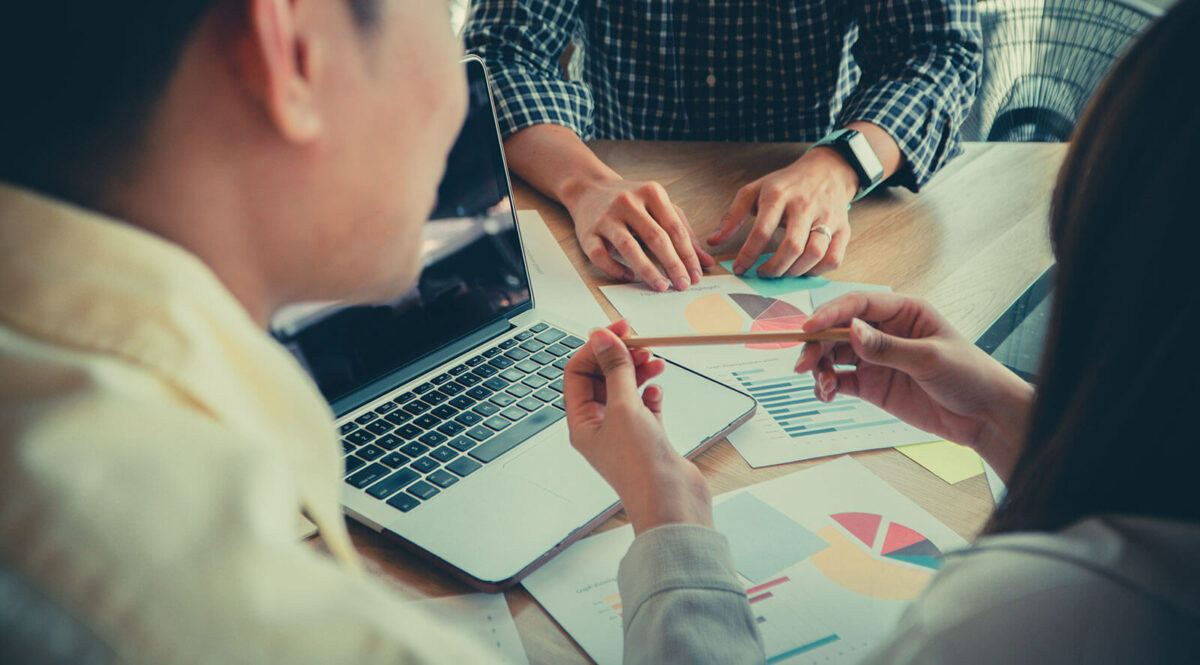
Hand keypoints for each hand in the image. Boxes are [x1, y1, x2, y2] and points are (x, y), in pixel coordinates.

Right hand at [564, 177, 715, 291]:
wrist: (589, 189)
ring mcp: (606, 217)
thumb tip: (706, 262)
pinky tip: (629, 277)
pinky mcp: (587, 233)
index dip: (688, 254)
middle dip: (672, 264)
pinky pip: (600, 255)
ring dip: (647, 269)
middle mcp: (628, 202)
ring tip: (661, 286)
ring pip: (628, 247)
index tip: (696, 275)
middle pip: (655, 237)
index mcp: (651, 193)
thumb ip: (684, 232)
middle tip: (683, 285)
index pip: (675, 228)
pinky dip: (615, 269)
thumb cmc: (632, 202)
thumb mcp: (660, 207)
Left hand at [564, 320, 712, 533]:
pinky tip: (657, 389)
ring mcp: (624, 433)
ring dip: (638, 371)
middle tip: (640, 342)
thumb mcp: (624, 408)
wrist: (672, 504)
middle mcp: (599, 427)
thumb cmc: (642, 468)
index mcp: (581, 422)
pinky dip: (650, 393)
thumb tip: (602, 338)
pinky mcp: (648, 438)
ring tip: (654, 360)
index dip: (596, 348)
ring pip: (625, 389)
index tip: (619, 330)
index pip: (578, 373)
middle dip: (620, 357)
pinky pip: (644, 405)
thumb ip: (615, 369)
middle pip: (602, 378)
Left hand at [707, 147, 856, 276]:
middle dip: (774, 268)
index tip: (740, 269)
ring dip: (795, 272)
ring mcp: (828, 217)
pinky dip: (817, 271)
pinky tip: (803, 270)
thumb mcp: (754, 191)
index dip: (748, 255)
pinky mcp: (844, 228)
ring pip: (814, 254)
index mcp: (779, 195)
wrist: (827, 170)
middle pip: (791, 246)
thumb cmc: (786, 184)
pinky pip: (833, 258)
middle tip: (763, 274)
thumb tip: (713, 241)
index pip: (762, 231)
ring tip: (782, 272)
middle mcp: (805, 206)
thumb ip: (733, 216)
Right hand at [795, 293, 1034, 476]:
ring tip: (823, 386)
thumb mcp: (930, 359)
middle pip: (838, 329)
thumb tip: (851, 330)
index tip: (809, 328)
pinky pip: (840, 380)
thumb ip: (887, 347)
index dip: (830, 313)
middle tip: (804, 364)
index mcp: (904, 312)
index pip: (858, 305)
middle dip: (817, 345)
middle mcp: (885, 332)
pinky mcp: (872, 385)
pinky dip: (827, 386)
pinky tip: (826, 394)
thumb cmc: (970, 375)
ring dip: (821, 368)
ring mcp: (876, 358)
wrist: (984, 416)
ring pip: (834, 355)